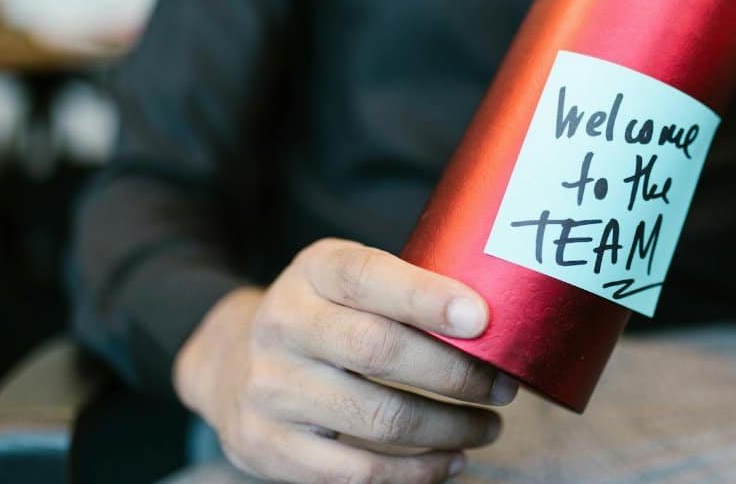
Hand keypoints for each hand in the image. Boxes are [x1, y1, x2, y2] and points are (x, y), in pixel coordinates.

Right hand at [174, 239, 517, 482]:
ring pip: (377, 418)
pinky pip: (355, 470)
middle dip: (457, 373)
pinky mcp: (267, 445)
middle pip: (380, 351)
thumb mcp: (350, 279)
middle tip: (503, 386)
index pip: (369, 277)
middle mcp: (283, 324)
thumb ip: (407, 287)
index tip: (482, 318)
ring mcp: (270, 387)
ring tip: (487, 427)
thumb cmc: (326, 316)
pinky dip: (415, 473)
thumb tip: (495, 319)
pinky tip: (449, 460)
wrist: (231, 362)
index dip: (427, 297)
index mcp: (314, 271)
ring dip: (447, 428)